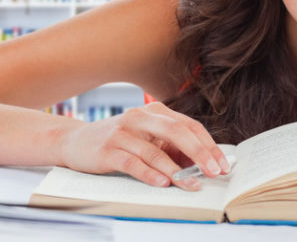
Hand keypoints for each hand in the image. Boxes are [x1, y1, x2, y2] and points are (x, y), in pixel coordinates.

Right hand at [57, 101, 229, 190]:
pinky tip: (162, 183)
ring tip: (191, 184)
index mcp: (155, 111)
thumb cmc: (118, 142)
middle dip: (199, 153)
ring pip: (155, 151)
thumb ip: (171, 147)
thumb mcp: (147, 139)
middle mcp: (139, 117)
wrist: (75, 142)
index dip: (208, 145)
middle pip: (176, 132)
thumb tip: (203, 165)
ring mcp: (122, 132)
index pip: (189, 125)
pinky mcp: (107, 150)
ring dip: (176, 170)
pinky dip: (149, 174)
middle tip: (213, 172)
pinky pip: (132, 162)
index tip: (222, 165)